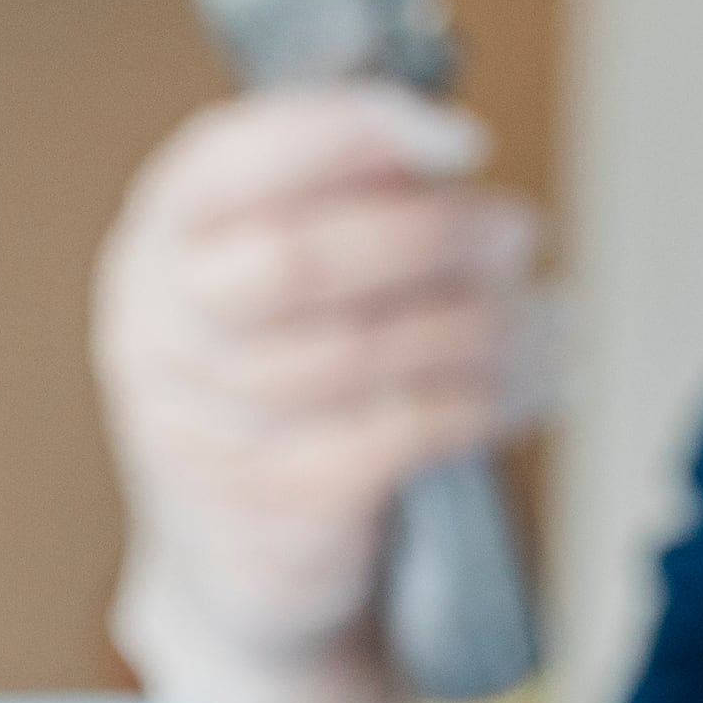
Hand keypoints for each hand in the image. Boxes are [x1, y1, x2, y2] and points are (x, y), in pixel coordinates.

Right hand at [96, 84, 542, 702]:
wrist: (230, 568)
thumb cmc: (272, 392)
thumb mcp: (270, 279)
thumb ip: (334, 201)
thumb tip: (441, 147)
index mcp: (158, 244)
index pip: (235, 162)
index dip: (352, 134)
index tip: (460, 141)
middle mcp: (160, 333)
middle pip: (296, 260)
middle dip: (431, 236)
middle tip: (514, 234)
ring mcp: (208, 430)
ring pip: (367, 349)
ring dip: (484, 322)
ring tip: (544, 314)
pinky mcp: (279, 507)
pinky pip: (405, 431)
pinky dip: (487, 399)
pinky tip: (532, 383)